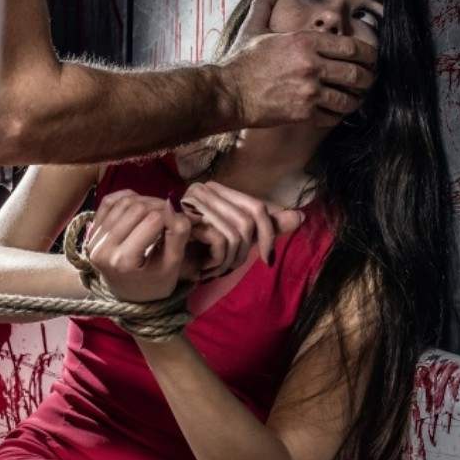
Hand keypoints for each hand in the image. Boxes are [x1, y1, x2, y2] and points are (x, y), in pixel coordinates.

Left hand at [83, 191, 193, 303]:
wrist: (128, 294)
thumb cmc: (154, 283)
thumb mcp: (173, 266)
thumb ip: (177, 236)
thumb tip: (175, 206)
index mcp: (123, 261)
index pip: (152, 221)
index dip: (171, 215)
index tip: (180, 220)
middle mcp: (103, 248)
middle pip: (136, 208)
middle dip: (159, 205)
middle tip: (171, 213)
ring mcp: (94, 238)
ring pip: (123, 202)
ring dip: (145, 200)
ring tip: (158, 211)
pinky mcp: (92, 230)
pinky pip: (108, 201)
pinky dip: (126, 197)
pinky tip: (140, 205)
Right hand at [178, 181, 303, 276]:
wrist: (158, 264)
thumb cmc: (195, 250)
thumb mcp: (236, 237)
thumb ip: (265, 227)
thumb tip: (300, 216)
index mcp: (215, 190)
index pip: (257, 207)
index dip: (268, 234)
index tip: (268, 259)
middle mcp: (202, 190)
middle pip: (248, 221)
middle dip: (246, 252)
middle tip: (230, 268)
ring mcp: (191, 202)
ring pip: (236, 234)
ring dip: (231, 261)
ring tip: (217, 269)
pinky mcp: (184, 220)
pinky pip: (221, 241)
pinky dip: (218, 262)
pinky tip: (206, 268)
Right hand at [215, 0, 375, 125]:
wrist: (226, 93)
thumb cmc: (240, 62)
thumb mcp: (253, 29)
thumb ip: (266, 5)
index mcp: (303, 42)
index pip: (351, 47)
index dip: (368, 54)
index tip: (370, 59)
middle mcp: (311, 65)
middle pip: (356, 74)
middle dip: (367, 78)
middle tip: (367, 80)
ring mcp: (309, 90)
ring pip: (349, 98)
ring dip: (356, 99)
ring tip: (355, 99)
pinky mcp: (304, 113)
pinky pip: (333, 116)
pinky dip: (338, 115)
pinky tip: (335, 112)